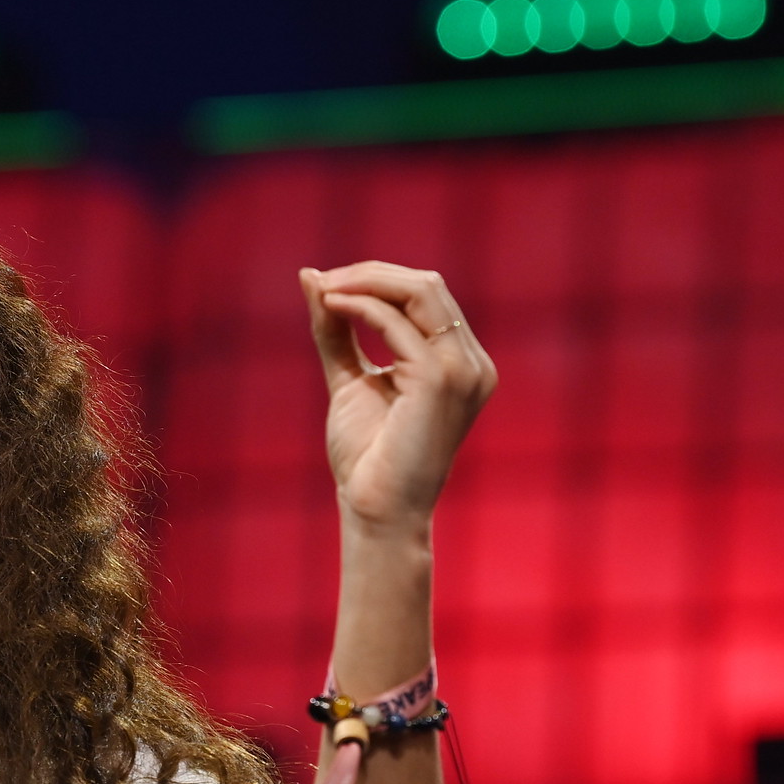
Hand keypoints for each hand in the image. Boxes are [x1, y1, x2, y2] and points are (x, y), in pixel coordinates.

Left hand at [300, 262, 496, 534]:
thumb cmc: (366, 455)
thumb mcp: (349, 379)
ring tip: (324, 291)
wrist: (374, 509)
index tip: (326, 285)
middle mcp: (472, 363)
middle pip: (427, 284)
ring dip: (366, 282)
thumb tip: (311, 276)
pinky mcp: (441, 379)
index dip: (377, 279)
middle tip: (322, 282)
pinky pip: (398, 323)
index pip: (427, 296)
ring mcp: (463, 369)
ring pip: (420, 291)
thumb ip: (336, 330)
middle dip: (370, 274)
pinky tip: (331, 309)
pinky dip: (362, 307)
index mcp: (461, 363)